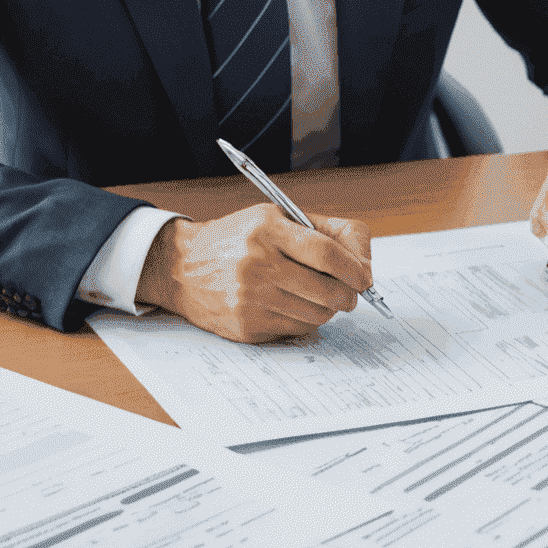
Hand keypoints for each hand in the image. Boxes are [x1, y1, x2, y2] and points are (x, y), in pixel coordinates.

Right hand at [136, 205, 374, 342]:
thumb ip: (322, 231)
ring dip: (327, 309)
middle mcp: (256, 264)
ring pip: (316, 315)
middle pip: (326, 290)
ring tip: (319, 297)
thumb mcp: (274, 217)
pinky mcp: (246, 325)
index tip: (365, 277)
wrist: (182, 267)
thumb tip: (363, 263)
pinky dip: (305, 321)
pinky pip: (296, 329)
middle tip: (350, 293)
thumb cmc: (237, 239)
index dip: (354, 269)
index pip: (325, 254)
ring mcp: (249, 298)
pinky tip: (294, 306)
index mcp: (267, 230)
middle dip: (348, 295)